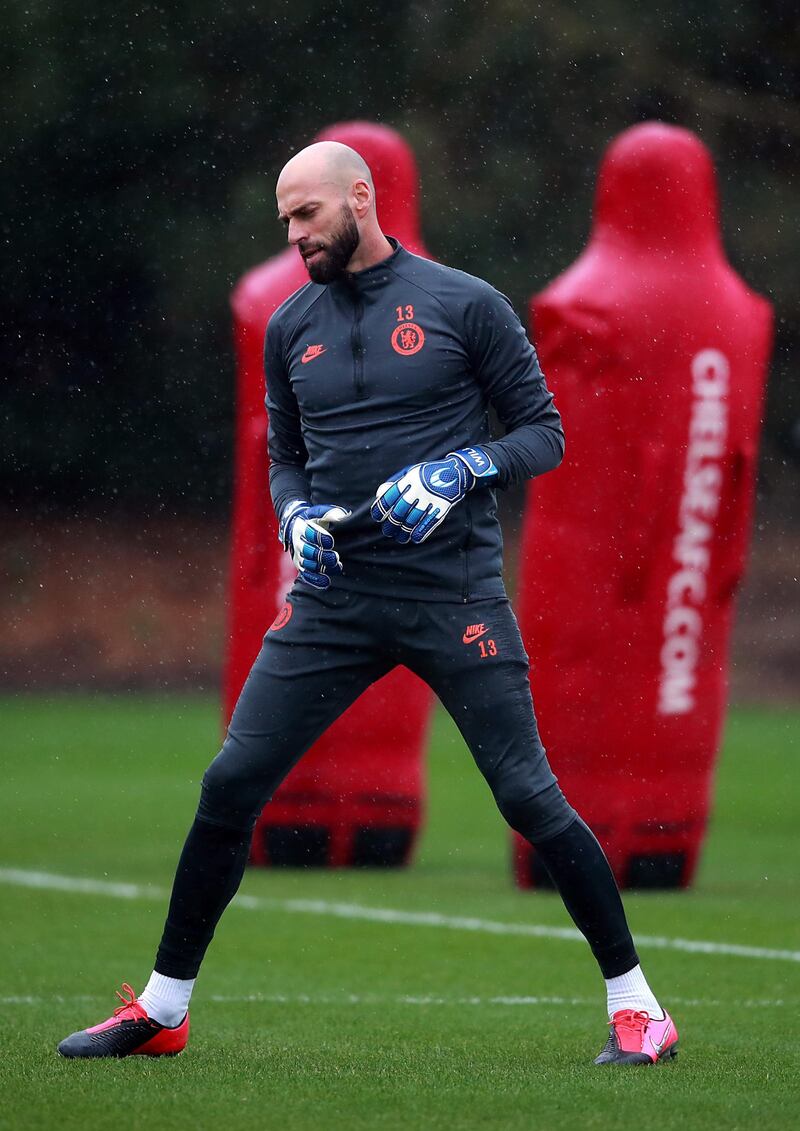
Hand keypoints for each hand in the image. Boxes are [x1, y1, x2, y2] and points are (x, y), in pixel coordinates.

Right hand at [279, 501, 351, 588]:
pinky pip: (306, 575)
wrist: (298, 528)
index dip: (319, 538)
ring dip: (322, 568)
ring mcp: (299, 556)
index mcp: (301, 527)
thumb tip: (343, 517)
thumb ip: (331, 514)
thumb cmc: (314, 520)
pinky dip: (316, 580)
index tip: (330, 541)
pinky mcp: (301, 566)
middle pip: (307, 552)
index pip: (308, 533)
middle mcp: (298, 543)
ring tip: (337, 566)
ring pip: (308, 565)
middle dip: (322, 556)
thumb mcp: (320, 512)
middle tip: (335, 556)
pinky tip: (326, 581)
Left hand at [371, 446, 497, 543]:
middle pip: (400, 511)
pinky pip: (428, 523)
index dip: (381, 509)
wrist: (456, 472)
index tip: (377, 518)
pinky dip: (420, 532)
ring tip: (400, 537)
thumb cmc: (427, 474)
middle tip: (388, 531)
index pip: (390, 496)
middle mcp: (419, 489)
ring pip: (412, 520)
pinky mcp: (442, 507)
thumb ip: (395, 483)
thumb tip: (379, 495)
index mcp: (410, 479)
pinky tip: (414, 537)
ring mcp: (431, 499)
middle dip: (391, 524)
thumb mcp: (411, 472)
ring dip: (404, 532)